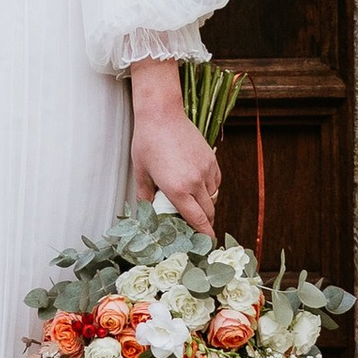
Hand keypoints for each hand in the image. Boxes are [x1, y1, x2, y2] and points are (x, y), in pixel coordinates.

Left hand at [128, 64, 221, 236]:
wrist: (161, 114)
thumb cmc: (147, 142)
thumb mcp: (141, 172)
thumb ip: (146, 197)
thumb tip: (148, 213)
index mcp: (177, 189)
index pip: (197, 220)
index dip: (204, 234)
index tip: (207, 244)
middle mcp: (195, 182)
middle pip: (209, 212)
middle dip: (206, 222)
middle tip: (197, 226)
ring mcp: (205, 169)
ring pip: (214, 196)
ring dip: (207, 204)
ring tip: (194, 202)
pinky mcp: (211, 158)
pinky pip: (216, 181)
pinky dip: (211, 188)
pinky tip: (199, 185)